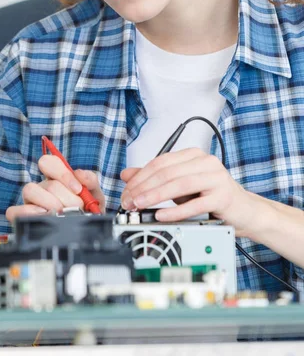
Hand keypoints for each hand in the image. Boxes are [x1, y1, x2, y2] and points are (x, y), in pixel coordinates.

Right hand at [6, 154, 105, 222]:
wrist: (86, 233)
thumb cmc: (87, 211)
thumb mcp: (94, 195)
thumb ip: (90, 180)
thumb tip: (79, 174)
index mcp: (56, 177)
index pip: (48, 162)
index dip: (63, 173)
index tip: (77, 189)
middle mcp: (42, 187)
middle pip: (47, 183)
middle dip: (66, 197)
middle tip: (76, 208)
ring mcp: (31, 201)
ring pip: (29, 189)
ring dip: (49, 203)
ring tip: (61, 214)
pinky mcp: (22, 217)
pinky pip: (14, 210)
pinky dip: (28, 212)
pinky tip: (44, 217)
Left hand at [120, 148, 254, 235]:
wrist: (245, 211)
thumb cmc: (212, 197)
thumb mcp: (180, 186)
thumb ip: (155, 179)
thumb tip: (127, 175)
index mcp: (193, 155)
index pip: (160, 162)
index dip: (140, 177)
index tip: (126, 192)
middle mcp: (205, 161)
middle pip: (167, 172)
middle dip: (144, 188)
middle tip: (129, 202)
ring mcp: (216, 177)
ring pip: (179, 184)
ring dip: (155, 196)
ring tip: (139, 206)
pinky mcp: (223, 196)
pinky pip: (194, 204)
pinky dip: (175, 210)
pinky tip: (161, 215)